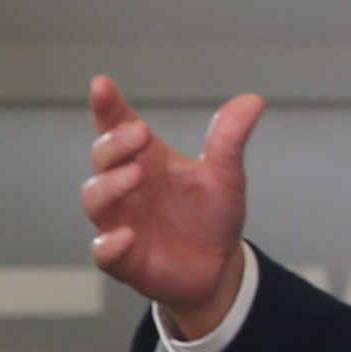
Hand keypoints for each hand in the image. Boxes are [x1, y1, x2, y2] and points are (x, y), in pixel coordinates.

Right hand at [84, 76, 262, 338]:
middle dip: (116, 143)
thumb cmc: (211, 215)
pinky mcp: (122, 259)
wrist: (217, 268)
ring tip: (136, 175)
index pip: (117, 125)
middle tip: (140, 133)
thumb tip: (253, 100)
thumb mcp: (225, 176)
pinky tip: (125, 237)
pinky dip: (109, 244)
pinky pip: (103, 252)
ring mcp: (119, 221)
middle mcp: (126, 186)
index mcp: (146, 158)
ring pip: (96, 200)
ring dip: (111, 186)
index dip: (107, 105)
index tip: (102, 84)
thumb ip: (230, 140)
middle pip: (103, 157)